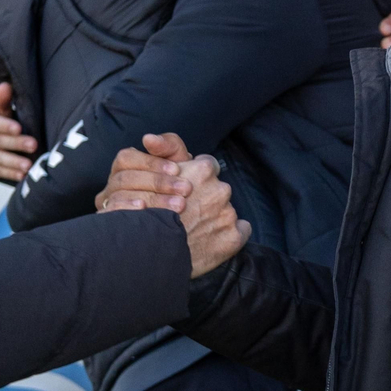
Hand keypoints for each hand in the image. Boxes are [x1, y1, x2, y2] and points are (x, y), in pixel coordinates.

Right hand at [95, 133, 247, 276]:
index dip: (197, 178)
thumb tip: (149, 138)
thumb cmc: (149, 214)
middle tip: (189, 212)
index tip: (187, 190)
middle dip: (207, 197)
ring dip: (216, 216)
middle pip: (218, 189)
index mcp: (202, 171)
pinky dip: (232, 235)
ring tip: (196, 229)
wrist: (152, 252)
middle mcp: (219, 189)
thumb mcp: (150, 176)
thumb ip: (157, 153)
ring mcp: (228, 214)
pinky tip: (214, 241)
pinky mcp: (233, 237)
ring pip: (227, 210)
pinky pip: (242, 230)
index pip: (208, 165)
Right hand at [96, 132, 195, 214]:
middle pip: (125, 179)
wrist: (184, 217)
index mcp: (124, 166)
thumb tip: (148, 139)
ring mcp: (107, 204)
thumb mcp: (176, 160)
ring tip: (177, 206)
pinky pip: (111, 215)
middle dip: (157, 182)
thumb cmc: (176, 182)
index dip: (150, 162)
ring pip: (120, 197)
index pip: (127, 158)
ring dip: (152, 199)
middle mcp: (112, 184)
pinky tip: (146, 211)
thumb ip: (167, 145)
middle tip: (184, 189)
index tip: (177, 169)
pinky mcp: (109, 223)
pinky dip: (128, 210)